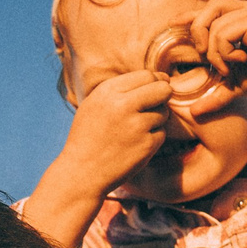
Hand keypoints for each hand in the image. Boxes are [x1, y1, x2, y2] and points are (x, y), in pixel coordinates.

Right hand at [26, 72, 177, 247]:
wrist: (82, 173)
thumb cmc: (88, 137)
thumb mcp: (95, 104)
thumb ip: (121, 89)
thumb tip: (159, 78)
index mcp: (108, 91)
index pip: (147, 75)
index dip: (156, 81)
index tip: (157, 88)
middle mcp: (123, 105)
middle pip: (162, 89)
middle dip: (163, 96)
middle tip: (156, 106)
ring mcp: (137, 126)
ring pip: (164, 113)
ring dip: (157, 120)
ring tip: (136, 130)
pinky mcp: (146, 145)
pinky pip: (162, 134)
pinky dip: (153, 139)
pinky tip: (135, 146)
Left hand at [187, 0, 246, 109]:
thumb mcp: (236, 83)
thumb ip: (216, 92)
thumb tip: (194, 112)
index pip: (213, 7)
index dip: (192, 14)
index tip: (173, 24)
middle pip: (210, 7)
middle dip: (199, 31)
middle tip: (203, 55)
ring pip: (215, 26)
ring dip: (215, 52)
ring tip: (228, 68)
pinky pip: (224, 33)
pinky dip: (224, 52)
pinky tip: (238, 62)